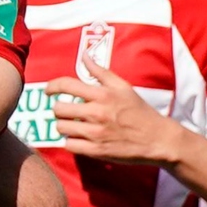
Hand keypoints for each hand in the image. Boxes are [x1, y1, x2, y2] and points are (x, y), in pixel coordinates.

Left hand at [48, 53, 184, 165]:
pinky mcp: (96, 151)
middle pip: (58, 109)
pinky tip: (79, 138)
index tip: (49, 91)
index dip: (52, 87)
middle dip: (59, 109)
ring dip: (64, 126)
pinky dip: (71, 142)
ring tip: (73, 125)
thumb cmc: (140, 111)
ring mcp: (95, 133)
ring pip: (61, 128)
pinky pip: (69, 145)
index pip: (66, 85)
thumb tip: (85, 56)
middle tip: (66, 111)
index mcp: (103, 95)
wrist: (158, 139)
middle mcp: (97, 113)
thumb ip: (101, 72)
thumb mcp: (123, 87)